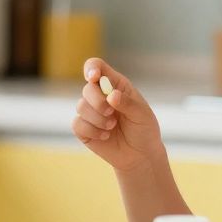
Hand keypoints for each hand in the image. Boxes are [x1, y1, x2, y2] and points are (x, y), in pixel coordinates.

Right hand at [71, 58, 164, 172]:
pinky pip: (77, 124)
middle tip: (111, 113)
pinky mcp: (83, 129)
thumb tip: (111, 95)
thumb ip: (127, 103)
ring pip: (81, 107)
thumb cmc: (144, 129)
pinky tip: (105, 136)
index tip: (93, 77)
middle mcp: (100, 95)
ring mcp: (90, 112)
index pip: (97, 67)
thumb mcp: (142, 114)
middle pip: (87, 88)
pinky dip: (92, 131)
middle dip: (98, 101)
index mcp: (115, 85)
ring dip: (98, 119)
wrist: (140, 155)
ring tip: (112, 127)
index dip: (92, 68)